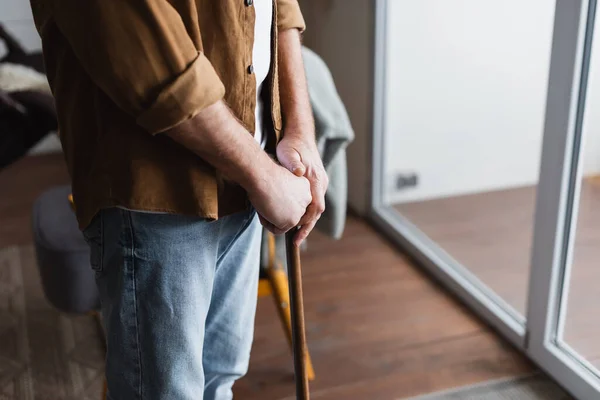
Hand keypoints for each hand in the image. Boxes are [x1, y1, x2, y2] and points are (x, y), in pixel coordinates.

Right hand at [247, 160, 311, 234]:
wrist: (261, 174)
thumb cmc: (265, 173)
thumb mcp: (280, 182)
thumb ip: (285, 193)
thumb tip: (278, 205)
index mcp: (305, 187)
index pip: (295, 204)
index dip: (280, 204)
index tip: (271, 199)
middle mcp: (307, 198)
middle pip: (291, 214)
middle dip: (277, 213)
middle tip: (265, 202)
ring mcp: (300, 211)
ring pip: (284, 223)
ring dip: (271, 217)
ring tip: (263, 204)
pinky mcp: (292, 220)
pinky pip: (277, 230)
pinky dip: (267, 223)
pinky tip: (262, 210)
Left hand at [277, 126, 328, 245]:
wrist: (299, 134)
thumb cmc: (291, 144)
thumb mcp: (288, 152)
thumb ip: (293, 163)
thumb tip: (299, 173)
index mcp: (317, 180)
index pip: (316, 207)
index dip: (307, 223)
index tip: (297, 235)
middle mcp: (321, 183)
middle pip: (317, 212)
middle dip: (306, 228)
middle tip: (295, 241)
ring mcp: (319, 183)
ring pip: (315, 208)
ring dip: (305, 222)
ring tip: (294, 235)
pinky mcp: (314, 183)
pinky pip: (312, 202)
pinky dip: (305, 213)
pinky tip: (294, 219)